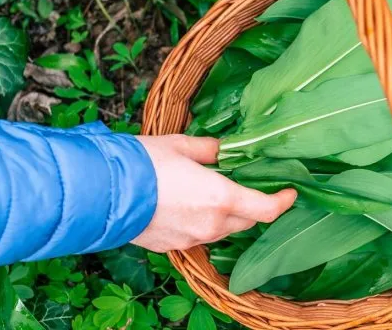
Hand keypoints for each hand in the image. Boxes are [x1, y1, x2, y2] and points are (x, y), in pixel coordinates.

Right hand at [132, 135, 296, 252]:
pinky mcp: (173, 247)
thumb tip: (222, 150)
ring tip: (215, 193)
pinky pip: (199, 237)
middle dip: (252, 206)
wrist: (102, 192)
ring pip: (223, 231)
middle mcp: (211, 225)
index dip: (282, 202)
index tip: (289, 192)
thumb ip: (209, 149)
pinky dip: (203, 223)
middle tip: (248, 186)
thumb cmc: (143, 163)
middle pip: (246, 222)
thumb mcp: (180, 145)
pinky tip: (188, 206)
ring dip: (227, 215)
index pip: (266, 209)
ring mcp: (192, 239)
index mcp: (221, 198)